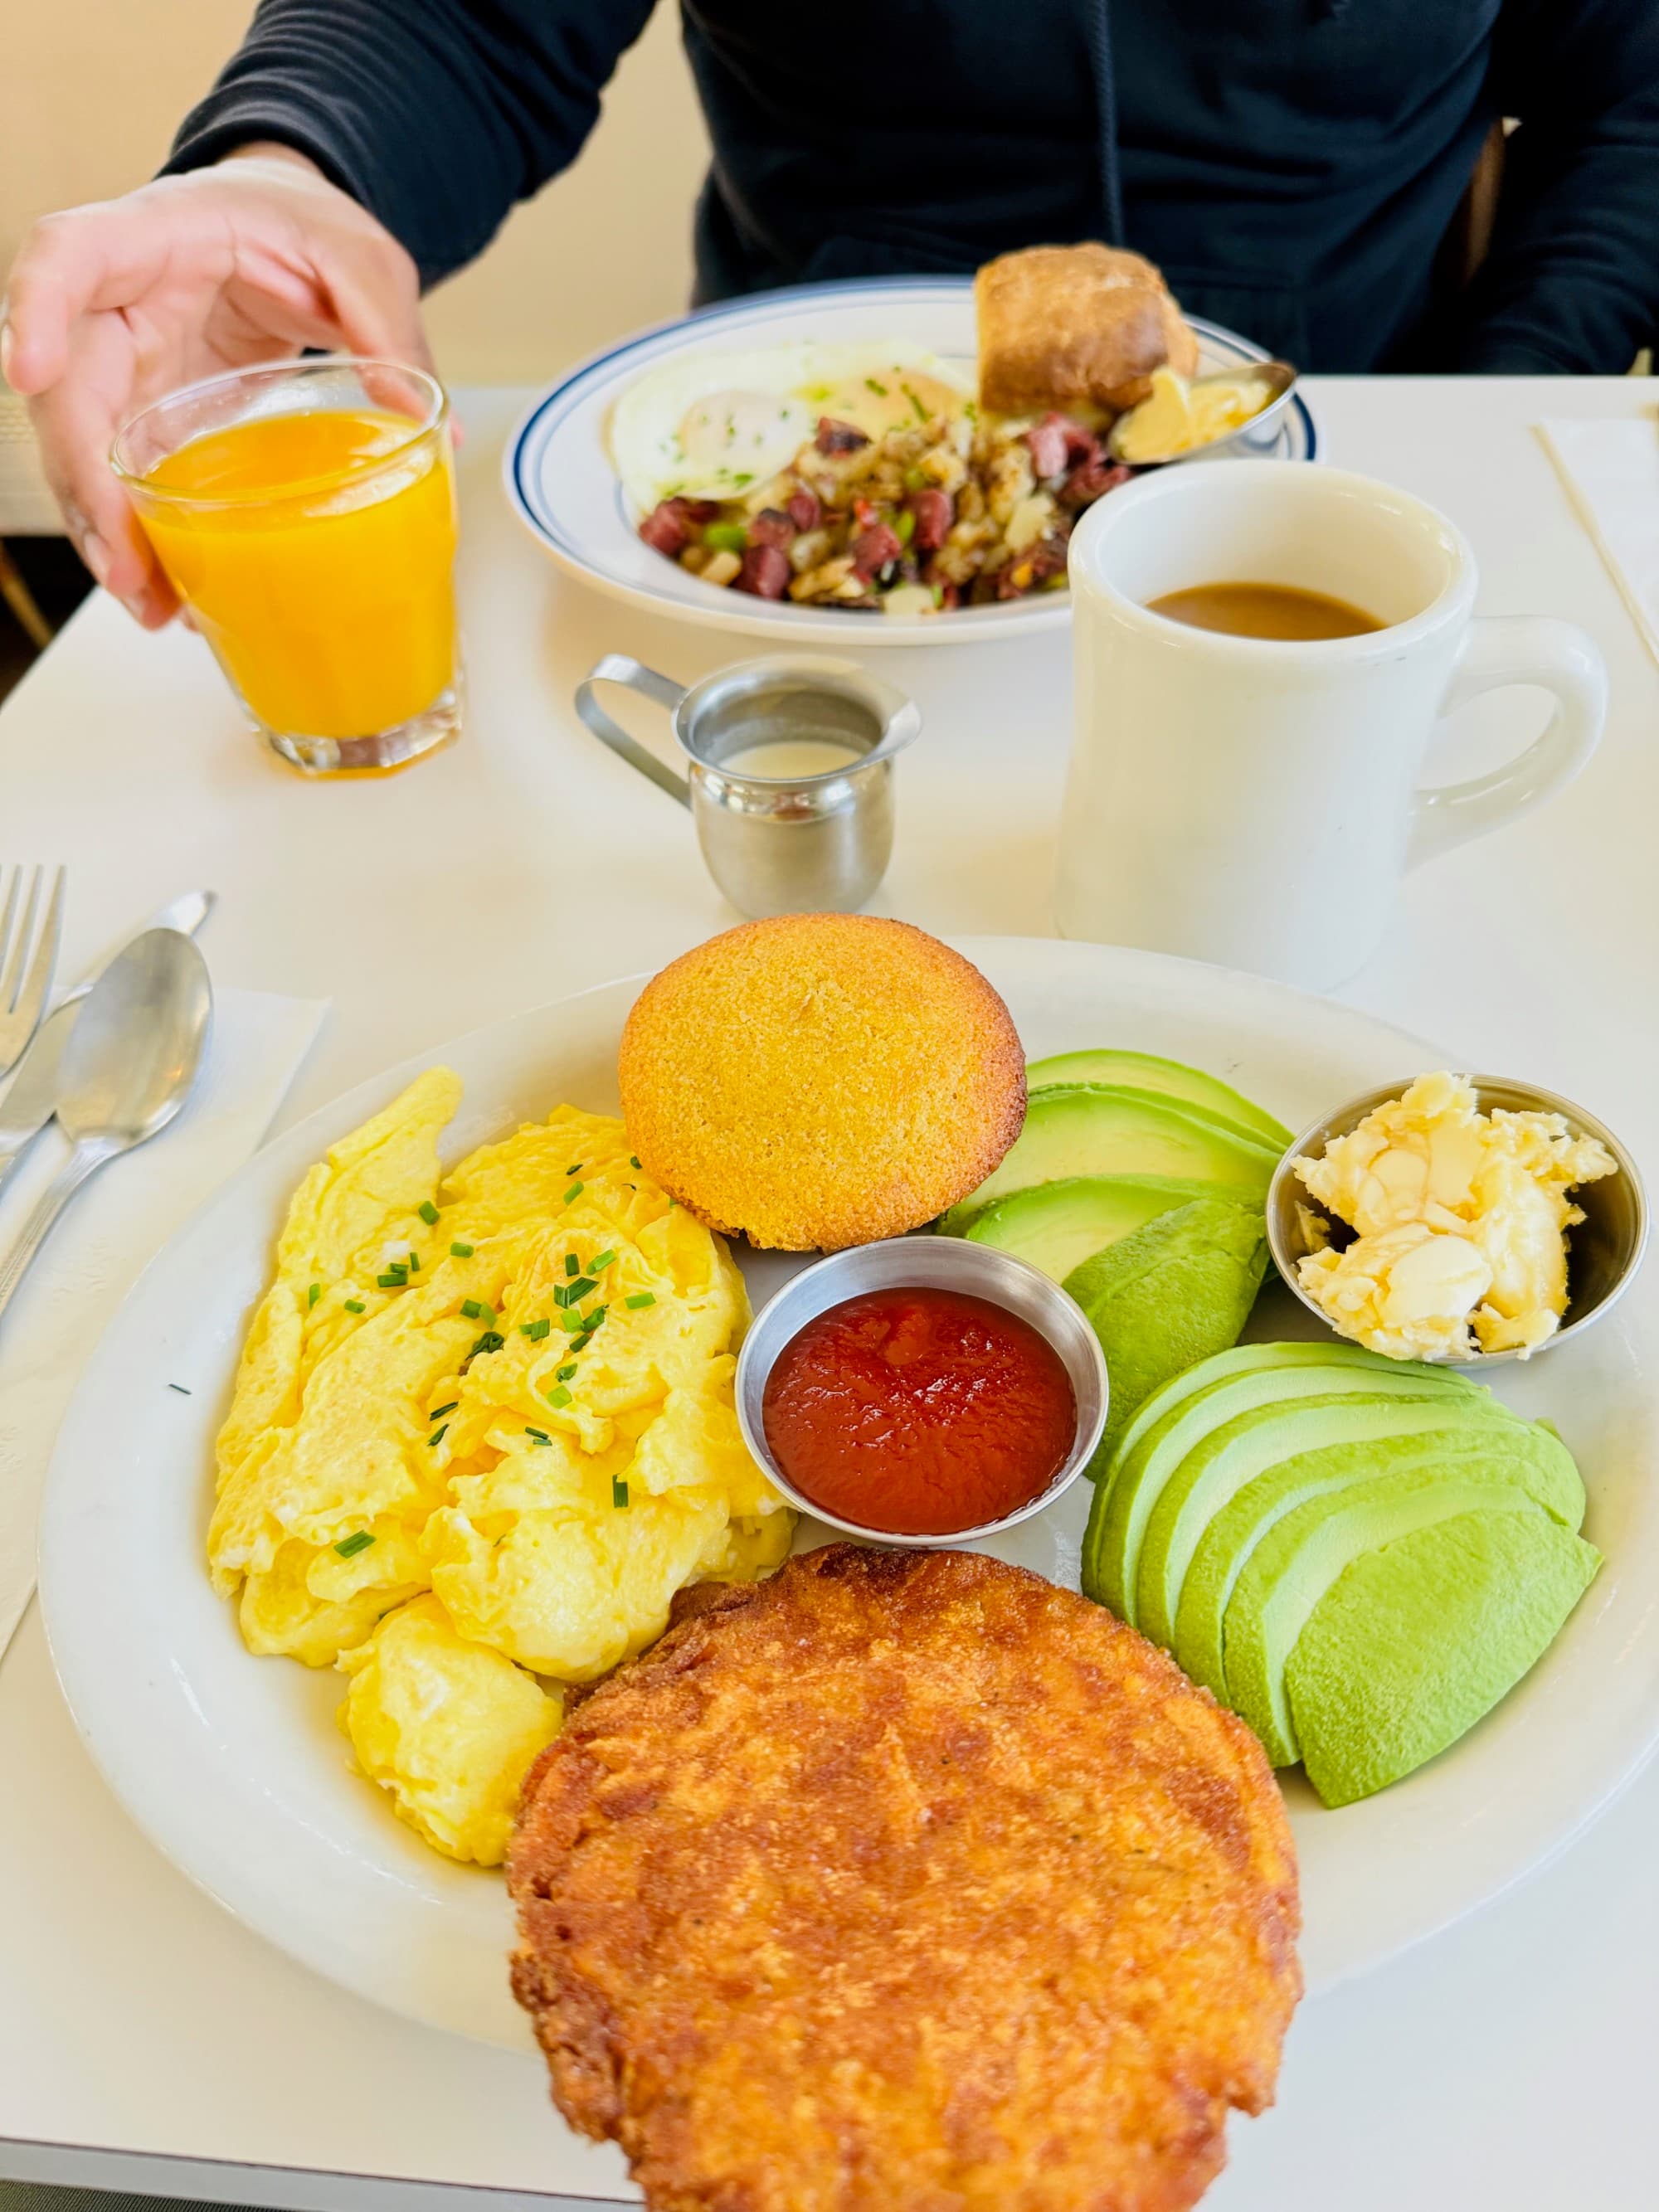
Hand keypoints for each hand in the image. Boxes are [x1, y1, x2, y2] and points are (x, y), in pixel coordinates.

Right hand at [0, 147, 433, 626]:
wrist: (282, 229)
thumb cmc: (300, 222)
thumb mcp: (363, 258)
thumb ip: (386, 324)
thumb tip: (424, 421)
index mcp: (158, 233)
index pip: (68, 255)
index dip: (35, 308)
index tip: (30, 370)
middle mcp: (118, 300)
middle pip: (65, 387)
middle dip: (85, 484)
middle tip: (126, 567)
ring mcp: (124, 361)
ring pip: (82, 448)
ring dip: (107, 533)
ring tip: (153, 605)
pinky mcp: (145, 411)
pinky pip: (121, 477)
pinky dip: (139, 536)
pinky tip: (170, 590)